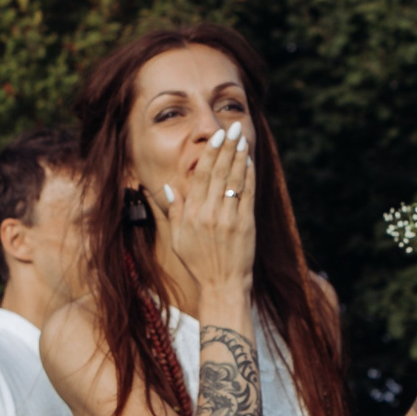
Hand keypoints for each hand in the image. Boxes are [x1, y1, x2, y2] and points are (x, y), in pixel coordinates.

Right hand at [156, 120, 255, 303]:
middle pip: (218, 174)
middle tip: (231, 129)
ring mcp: (229, 219)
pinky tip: (249, 162)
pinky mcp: (246, 225)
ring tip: (242, 138)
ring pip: (234, 181)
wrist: (222, 285)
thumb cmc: (199, 263)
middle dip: (226, 149)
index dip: (209, 155)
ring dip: (239, 157)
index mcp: (192, 215)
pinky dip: (249, 176)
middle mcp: (210, 214)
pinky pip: (248, 194)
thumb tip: (167, 186)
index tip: (216, 138)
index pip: (201, 177)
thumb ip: (174, 211)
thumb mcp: (178, 239)